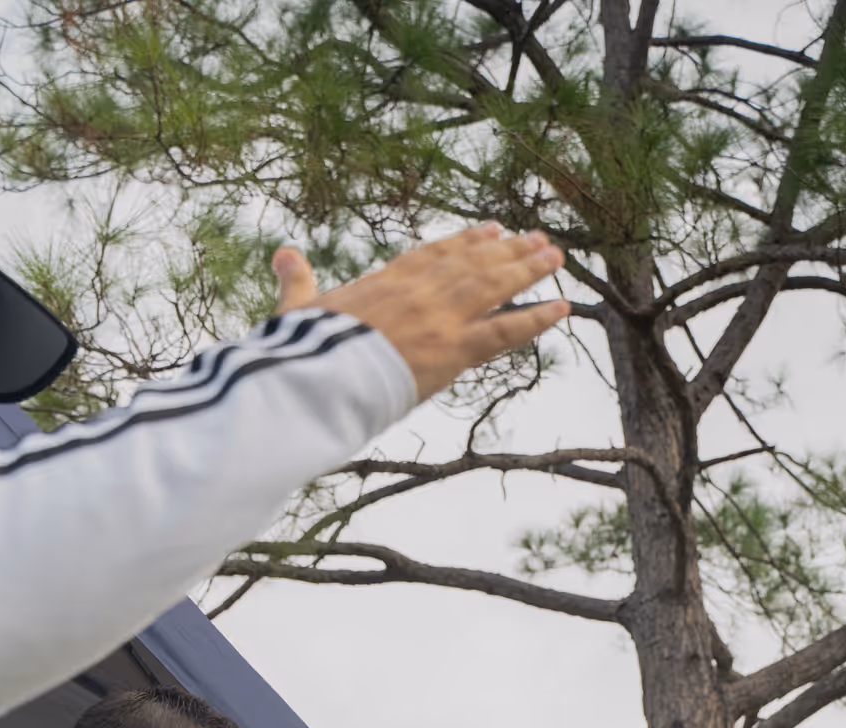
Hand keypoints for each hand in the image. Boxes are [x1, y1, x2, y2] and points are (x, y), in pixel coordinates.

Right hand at [272, 224, 567, 402]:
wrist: (317, 378)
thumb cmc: (302, 351)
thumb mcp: (297, 309)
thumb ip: (297, 281)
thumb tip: (282, 253)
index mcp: (385, 282)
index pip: (434, 254)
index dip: (465, 242)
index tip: (489, 231)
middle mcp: (420, 292)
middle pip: (473, 264)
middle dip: (507, 249)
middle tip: (536, 238)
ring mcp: (440, 318)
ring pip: (494, 286)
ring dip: (527, 269)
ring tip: (555, 256)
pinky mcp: (455, 349)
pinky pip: (505, 331)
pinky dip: (536, 318)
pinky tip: (562, 307)